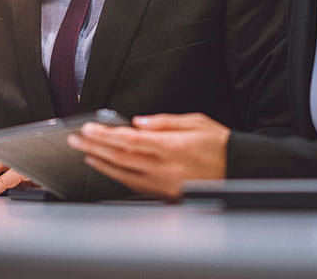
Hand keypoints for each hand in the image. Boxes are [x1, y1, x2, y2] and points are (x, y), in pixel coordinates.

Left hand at [67, 113, 229, 199]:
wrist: (241, 172)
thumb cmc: (222, 146)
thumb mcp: (197, 122)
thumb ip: (166, 121)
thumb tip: (139, 121)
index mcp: (172, 147)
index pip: (129, 140)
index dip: (105, 134)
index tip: (88, 128)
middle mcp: (165, 168)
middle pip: (121, 156)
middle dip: (94, 146)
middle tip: (75, 139)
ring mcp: (164, 184)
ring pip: (123, 173)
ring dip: (100, 162)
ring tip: (84, 151)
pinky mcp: (165, 195)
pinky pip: (134, 185)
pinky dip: (115, 175)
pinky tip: (105, 167)